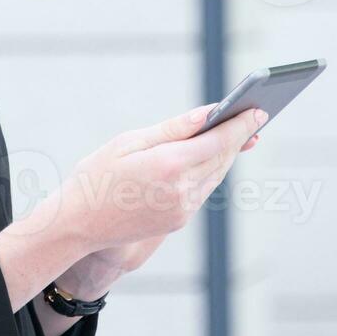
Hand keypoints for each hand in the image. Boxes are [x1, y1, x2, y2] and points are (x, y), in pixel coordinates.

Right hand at [60, 102, 267, 254]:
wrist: (77, 225)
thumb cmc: (96, 176)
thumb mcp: (128, 142)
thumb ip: (173, 128)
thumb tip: (208, 113)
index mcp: (169, 165)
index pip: (219, 140)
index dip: (241, 124)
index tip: (259, 110)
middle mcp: (182, 190)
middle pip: (222, 157)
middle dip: (238, 137)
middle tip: (253, 118)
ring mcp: (182, 210)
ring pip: (216, 175)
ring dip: (227, 154)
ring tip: (237, 135)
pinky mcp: (178, 221)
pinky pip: (203, 190)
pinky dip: (211, 171)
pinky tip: (211, 158)